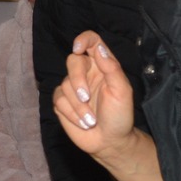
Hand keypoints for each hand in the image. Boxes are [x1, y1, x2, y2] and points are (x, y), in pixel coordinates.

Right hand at [52, 32, 138, 158]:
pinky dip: (71, 113)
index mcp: (102, 66)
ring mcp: (72, 88)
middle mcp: (86, 73)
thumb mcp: (122, 91)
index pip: (91, 42)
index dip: (83, 40)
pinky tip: (83, 123)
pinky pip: (58, 101)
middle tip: (86, 97)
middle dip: (77, 80)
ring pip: (64, 85)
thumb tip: (98, 47)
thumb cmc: (119, 115)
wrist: (110, 141)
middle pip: (72, 61)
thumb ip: (111, 68)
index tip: (78, 48)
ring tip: (92, 120)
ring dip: (78, 106)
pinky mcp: (62, 103)